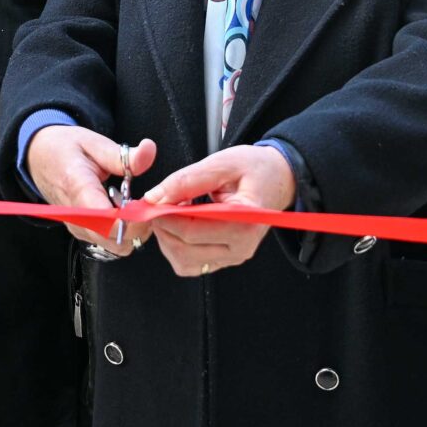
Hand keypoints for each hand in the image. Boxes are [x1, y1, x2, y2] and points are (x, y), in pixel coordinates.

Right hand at [27, 126, 156, 255]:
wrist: (37, 157)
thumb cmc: (65, 148)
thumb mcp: (94, 142)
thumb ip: (123, 154)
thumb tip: (149, 149)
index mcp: (78, 188)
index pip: (107, 220)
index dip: (133, 221)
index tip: (148, 206)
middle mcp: (75, 216)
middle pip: (115, 240)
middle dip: (139, 227)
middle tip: (145, 204)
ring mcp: (77, 226)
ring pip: (115, 245)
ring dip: (132, 231)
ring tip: (134, 205)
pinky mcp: (80, 231)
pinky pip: (108, 241)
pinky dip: (123, 232)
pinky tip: (123, 210)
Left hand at [143, 144, 295, 278]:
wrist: (278, 179)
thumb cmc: (256, 169)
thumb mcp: (223, 163)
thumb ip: (188, 180)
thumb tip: (156, 197)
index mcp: (245, 223)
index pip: (194, 230)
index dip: (165, 218)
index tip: (148, 204)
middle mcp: (241, 247)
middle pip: (185, 250)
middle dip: (163, 228)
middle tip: (154, 204)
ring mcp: (232, 257)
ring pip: (184, 261)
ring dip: (167, 239)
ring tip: (171, 211)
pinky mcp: (224, 259)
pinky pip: (190, 264)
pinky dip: (176, 247)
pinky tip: (179, 225)